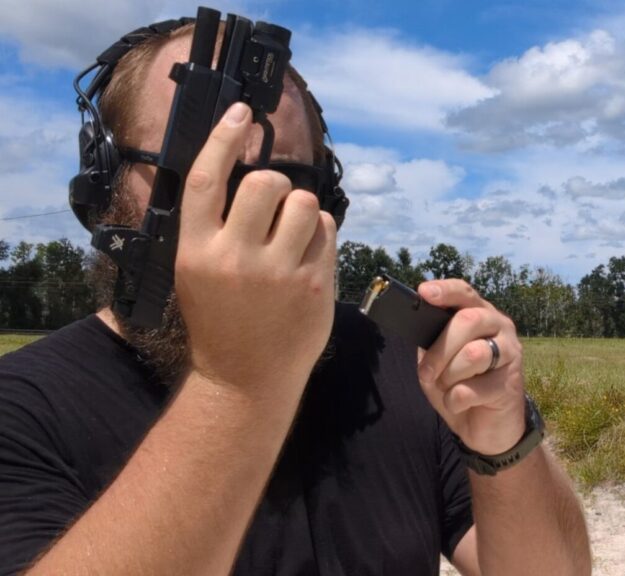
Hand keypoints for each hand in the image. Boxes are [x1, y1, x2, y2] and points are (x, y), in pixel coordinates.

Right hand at [174, 102, 336, 394]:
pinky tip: (307, 254)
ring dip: (302, 209)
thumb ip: (214, 224)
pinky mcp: (315, 285)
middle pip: (264, 183)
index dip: (223, 139)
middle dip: (274, 185)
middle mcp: (235, 258)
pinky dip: (321, 232)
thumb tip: (242, 170)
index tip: (240, 113)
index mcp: (196, 250)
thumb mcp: (196, 271)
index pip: (205, 179)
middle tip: (272, 206)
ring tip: (292, 233)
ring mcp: (279, 273)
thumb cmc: (220, 319)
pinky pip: (328, 230)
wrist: (245, 379)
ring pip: (304, 203)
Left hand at [417, 279, 526, 455]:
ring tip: (447, 388)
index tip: (424, 292)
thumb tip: (416, 327)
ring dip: (448, 376)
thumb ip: (431, 342)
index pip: (465, 293)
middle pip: (468, 320)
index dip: (445, 291)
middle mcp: (500, 327)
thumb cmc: (461, 387)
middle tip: (427, 373)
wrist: (488, 428)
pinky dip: (454, 400)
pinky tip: (460, 404)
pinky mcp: (509, 384)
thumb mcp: (438, 362)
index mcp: (481, 315)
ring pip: (472, 354)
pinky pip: (471, 389)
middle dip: (440, 349)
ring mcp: (509, 354)